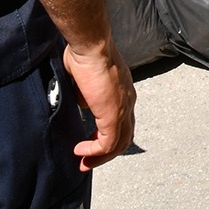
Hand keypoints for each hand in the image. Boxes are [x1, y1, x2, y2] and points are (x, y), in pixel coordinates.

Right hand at [64, 40, 134, 171]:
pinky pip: (107, 144)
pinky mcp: (113, 115)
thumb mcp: (86, 78)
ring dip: (100, 157)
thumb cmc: (85, 54)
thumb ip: (87, 92)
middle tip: (87, 161)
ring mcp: (123, 109)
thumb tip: (84, 102)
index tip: (90, 144)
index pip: (123, 121)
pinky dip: (93, 152)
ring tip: (83, 162)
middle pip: (124, 137)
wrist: (91, 46)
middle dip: (105, 153)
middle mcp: (128, 101)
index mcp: (124, 91)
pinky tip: (80, 151)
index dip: (107, 136)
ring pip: (118, 144)